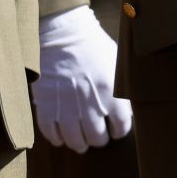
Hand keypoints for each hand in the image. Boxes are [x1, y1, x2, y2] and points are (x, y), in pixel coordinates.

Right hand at [33, 7, 131, 152]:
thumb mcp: (118, 62)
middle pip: (97, 138)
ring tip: (81, 142)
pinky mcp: (46, 106)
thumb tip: (131, 107)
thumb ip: (126, 86)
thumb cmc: (94, 46)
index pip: (121, 126)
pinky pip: (51, 133)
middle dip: (100, 139)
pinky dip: (57, 139)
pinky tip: (61, 137)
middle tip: (98, 135)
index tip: (116, 129)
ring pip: (75, 141)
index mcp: (112, 93)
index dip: (119, 130)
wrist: (63, 34)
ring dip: (80, 144)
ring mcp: (66, 107)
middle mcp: (90, 105)